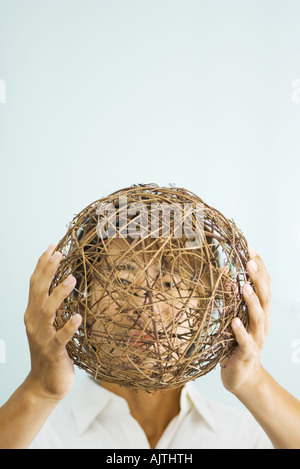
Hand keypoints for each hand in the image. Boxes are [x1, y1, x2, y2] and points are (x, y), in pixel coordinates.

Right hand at [24, 244, 81, 402]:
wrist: (45, 384)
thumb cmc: (52, 351)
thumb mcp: (50, 325)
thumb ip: (53, 306)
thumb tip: (67, 282)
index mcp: (33, 313)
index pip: (35, 284)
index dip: (42, 264)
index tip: (52, 246)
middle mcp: (34, 322)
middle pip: (38, 292)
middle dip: (47, 271)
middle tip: (59, 253)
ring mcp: (42, 338)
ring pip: (47, 311)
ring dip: (58, 294)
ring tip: (72, 279)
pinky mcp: (53, 353)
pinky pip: (60, 338)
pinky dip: (68, 327)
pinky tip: (78, 317)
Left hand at [220, 248, 271, 394]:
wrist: (242, 376)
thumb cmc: (237, 343)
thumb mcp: (235, 317)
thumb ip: (234, 300)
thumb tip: (225, 277)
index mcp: (261, 311)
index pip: (264, 285)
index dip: (260, 267)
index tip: (251, 249)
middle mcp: (263, 322)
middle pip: (265, 296)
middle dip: (258, 278)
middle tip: (250, 261)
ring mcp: (257, 338)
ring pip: (258, 316)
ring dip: (251, 301)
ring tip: (244, 286)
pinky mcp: (248, 353)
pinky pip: (245, 341)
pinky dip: (240, 330)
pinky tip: (234, 321)